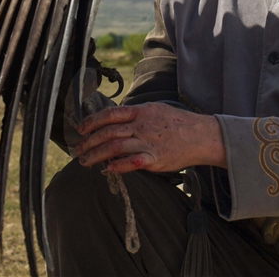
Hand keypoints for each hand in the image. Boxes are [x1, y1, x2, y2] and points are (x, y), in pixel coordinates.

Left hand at [75, 103, 226, 173]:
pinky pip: (132, 162)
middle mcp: (141, 125)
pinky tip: (109, 169)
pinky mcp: (154, 158)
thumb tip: (116, 118)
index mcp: (140, 111)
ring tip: (86, 162)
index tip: (81, 129)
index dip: (92, 121)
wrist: (200, 136)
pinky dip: (119, 166)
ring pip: (115, 148)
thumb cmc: (177, 123)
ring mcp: (147, 142)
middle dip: (89, 142)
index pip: (110, 114)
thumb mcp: (155, 109)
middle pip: (108, 133)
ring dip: (96, 156)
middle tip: (78, 150)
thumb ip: (136, 114)